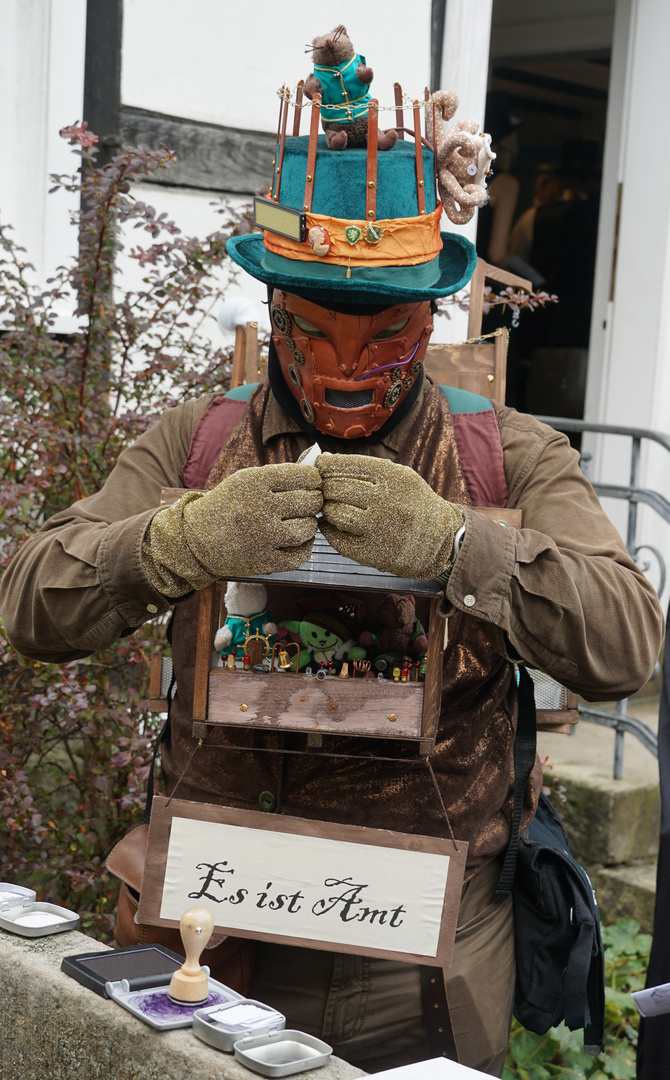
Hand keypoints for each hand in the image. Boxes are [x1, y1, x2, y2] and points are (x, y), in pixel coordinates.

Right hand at [145, 463, 322, 593]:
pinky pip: (301, 555)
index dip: (313, 479)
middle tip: (309, 503)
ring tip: (301, 522)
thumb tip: (316, 472)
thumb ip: (279, 476)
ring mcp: (263, 536)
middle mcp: (259, 508)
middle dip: (314, 501)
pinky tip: (297, 541)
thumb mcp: (246, 481)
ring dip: (310, 524)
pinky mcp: (265, 561)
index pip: (304, 476)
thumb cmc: (228, 505)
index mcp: (254, 482)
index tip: (311, 482)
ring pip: (308, 529)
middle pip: (310, 501)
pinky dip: (304, 547)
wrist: (196, 539)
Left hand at [318, 454, 463, 579]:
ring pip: (334, 513)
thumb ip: (362, 467)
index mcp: (393, 477)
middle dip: (324, 489)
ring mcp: (379, 528)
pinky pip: (338, 539)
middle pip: (335, 488)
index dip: (326, 467)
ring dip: (328, 510)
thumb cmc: (415, 503)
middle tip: (323, 491)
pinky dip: (330, 531)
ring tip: (333, 508)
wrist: (441, 540)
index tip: (320, 469)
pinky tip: (334, 526)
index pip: (345, 465)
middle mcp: (386, 501)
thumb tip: (325, 459)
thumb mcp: (398, 477)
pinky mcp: (373, 552)